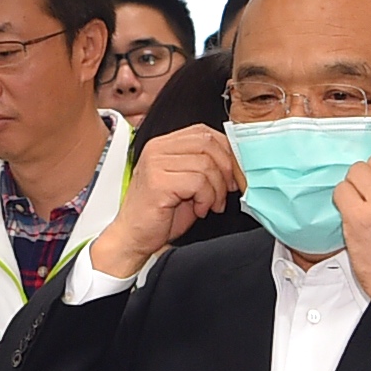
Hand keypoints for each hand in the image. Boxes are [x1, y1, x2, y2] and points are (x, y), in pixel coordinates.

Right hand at [86, 126, 242, 279]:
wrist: (134, 238)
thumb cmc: (161, 214)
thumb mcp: (188, 184)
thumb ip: (205, 167)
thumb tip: (236, 162)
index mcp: (164, 145)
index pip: (204, 132)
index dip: (225, 151)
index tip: (232, 174)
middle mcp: (157, 149)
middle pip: (207, 143)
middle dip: (225, 170)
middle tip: (226, 191)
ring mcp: (155, 164)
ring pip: (206, 164)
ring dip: (216, 189)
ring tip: (210, 205)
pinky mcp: (158, 182)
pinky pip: (198, 182)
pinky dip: (206, 199)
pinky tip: (199, 210)